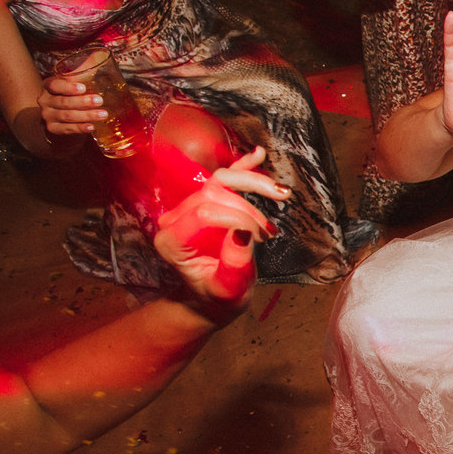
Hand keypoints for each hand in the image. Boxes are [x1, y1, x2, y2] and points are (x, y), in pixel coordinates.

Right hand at [38, 74, 107, 135]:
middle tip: (99, 101)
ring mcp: (48, 116)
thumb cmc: (70, 96)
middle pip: (63, 102)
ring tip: (103, 114)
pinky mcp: (52, 129)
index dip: (68, 87)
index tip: (83, 88)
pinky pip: (67, 129)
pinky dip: (80, 128)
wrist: (57, 118)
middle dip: (82, 102)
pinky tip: (92, 127)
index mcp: (49, 86)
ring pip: (67, 116)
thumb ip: (85, 69)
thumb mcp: (74, 83)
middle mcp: (45, 100)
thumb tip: (101, 53)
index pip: (55, 85)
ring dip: (86, 115)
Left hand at [153, 147, 285, 323]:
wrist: (211, 299)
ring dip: (253, 183)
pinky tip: (259, 155)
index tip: (260, 236)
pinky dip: (242, 168)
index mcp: (173, 241)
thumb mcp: (228, 291)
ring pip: (221, 180)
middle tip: (269, 231)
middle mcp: (176, 219)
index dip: (236, 218)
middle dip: (247, 207)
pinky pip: (223, 178)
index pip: (204, 212)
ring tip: (280, 194)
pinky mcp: (207, 203)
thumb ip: (233, 266)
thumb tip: (244, 232)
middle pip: (213, 193)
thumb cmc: (218, 298)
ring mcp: (190, 208)